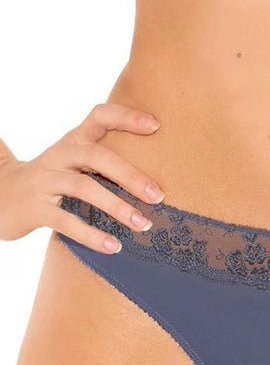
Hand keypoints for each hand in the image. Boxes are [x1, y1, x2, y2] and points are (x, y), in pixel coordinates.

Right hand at [0, 102, 164, 252]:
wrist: (0, 197)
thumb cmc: (50, 182)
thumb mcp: (73, 164)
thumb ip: (103, 164)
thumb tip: (154, 182)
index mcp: (72, 141)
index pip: (99, 117)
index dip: (126, 117)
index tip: (156, 126)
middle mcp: (59, 156)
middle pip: (97, 156)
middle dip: (131, 176)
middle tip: (158, 196)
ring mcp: (45, 181)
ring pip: (83, 187)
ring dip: (117, 206)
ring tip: (142, 224)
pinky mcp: (36, 208)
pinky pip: (66, 221)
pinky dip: (92, 235)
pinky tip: (113, 247)